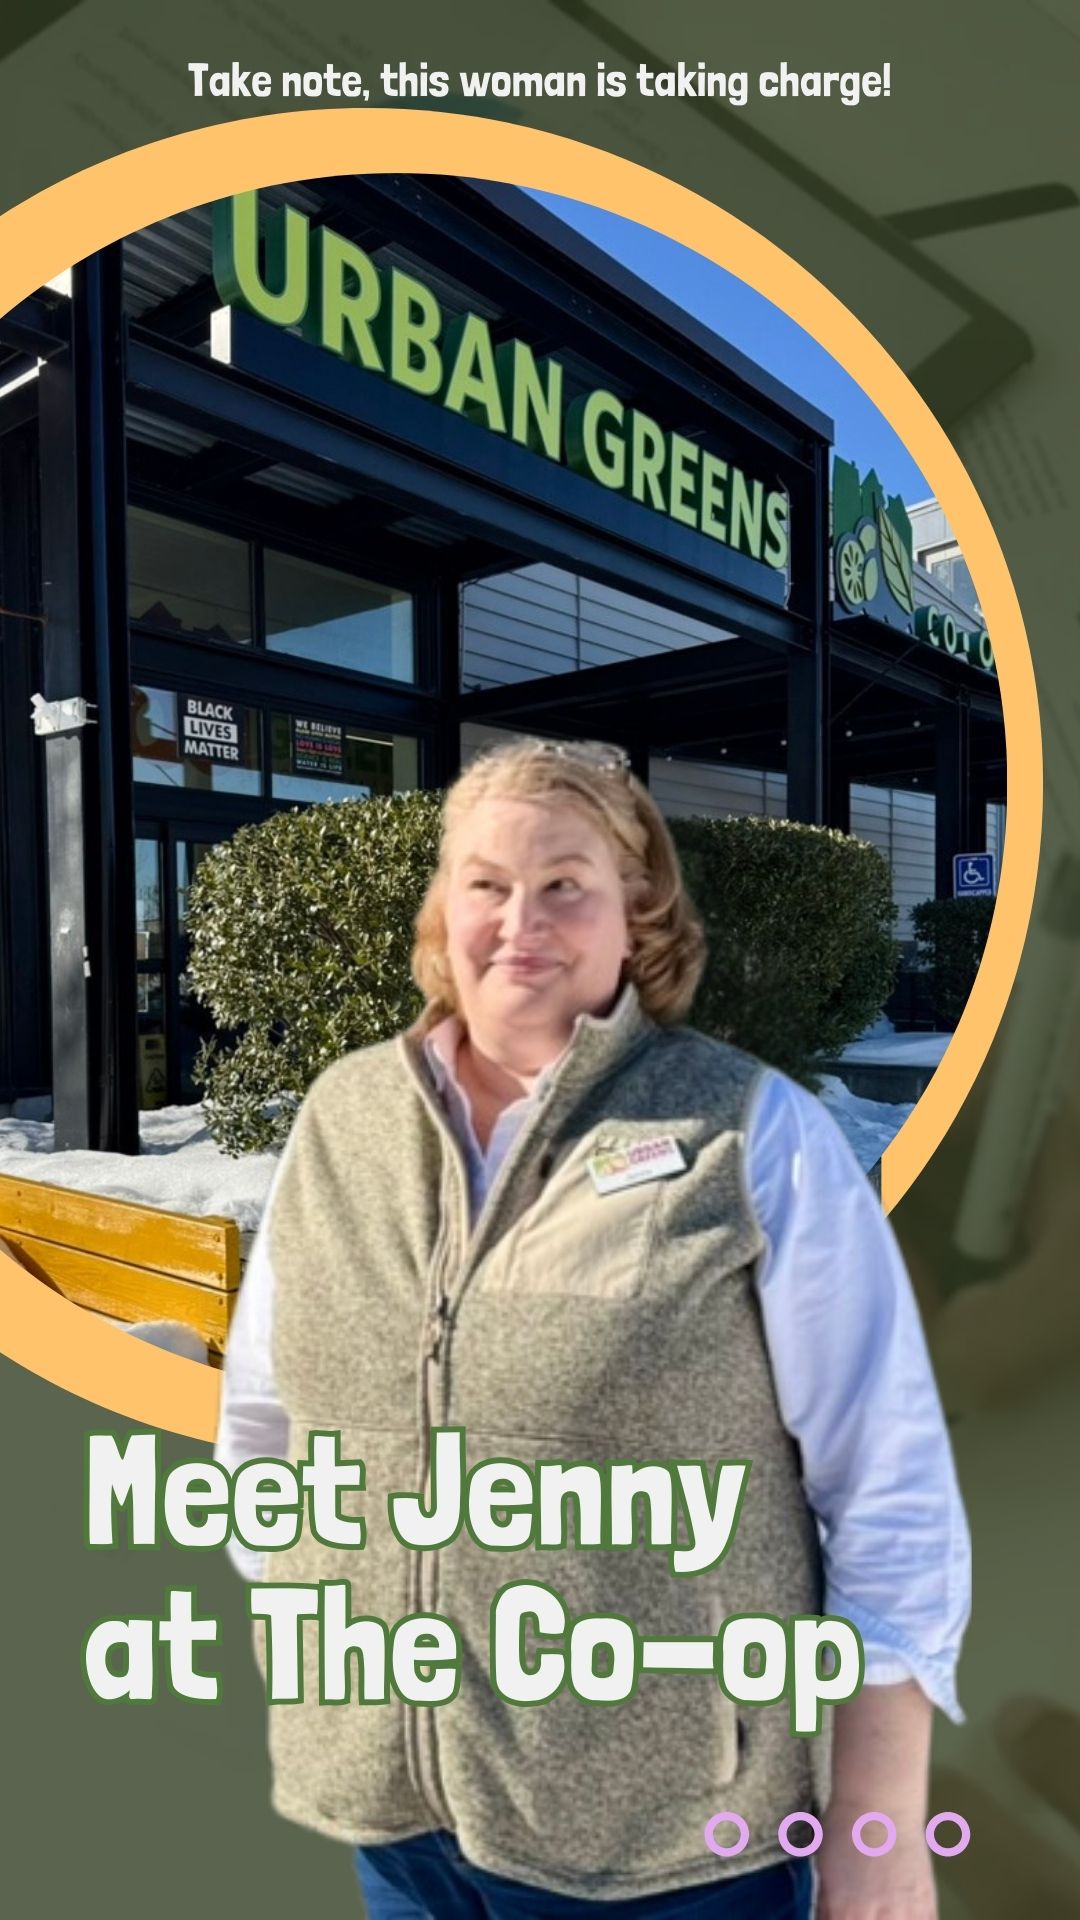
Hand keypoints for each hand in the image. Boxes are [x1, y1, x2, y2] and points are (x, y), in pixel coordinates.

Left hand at [815, 1807, 936, 1918]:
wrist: (880, 1803)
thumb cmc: (845, 1831)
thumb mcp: (825, 1872)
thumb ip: (826, 1909)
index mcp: (844, 1912)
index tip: (844, 1917)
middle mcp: (875, 1918)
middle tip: (862, 1913)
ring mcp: (905, 1913)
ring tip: (883, 1911)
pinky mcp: (927, 1904)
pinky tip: (905, 1914)